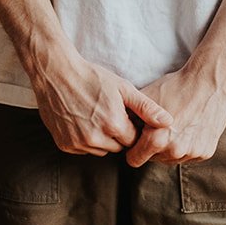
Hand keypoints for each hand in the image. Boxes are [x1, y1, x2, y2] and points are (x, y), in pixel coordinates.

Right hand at [33, 54, 172, 156]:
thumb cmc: (92, 77)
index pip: (133, 140)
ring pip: (101, 150)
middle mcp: (96, 139)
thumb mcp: (123, 88)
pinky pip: (83, 149)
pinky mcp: (65, 145)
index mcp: (114, 125)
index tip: (124, 114)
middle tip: (109, 112)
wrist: (56, 74)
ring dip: (102, 138)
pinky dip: (85, 139)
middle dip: (117, 134)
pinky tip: (82, 119)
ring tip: (95, 114)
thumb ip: (147, 108)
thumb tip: (169, 122)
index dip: (131, 127)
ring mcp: (78, 143)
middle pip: (117, 147)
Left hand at [124, 65, 225, 167]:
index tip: (138, 138)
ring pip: (172, 158)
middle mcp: (174, 151)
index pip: (134, 160)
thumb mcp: (146, 97)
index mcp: (156, 140)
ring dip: (171, 147)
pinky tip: (190, 126)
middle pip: (153, 159)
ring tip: (176, 125)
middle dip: (153, 146)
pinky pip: (189, 154)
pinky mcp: (205, 152)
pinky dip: (188, 144)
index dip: (134, 148)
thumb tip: (116, 126)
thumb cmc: (176, 86)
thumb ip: (130, 116)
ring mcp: (192, 152)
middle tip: (159, 127)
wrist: (209, 81)